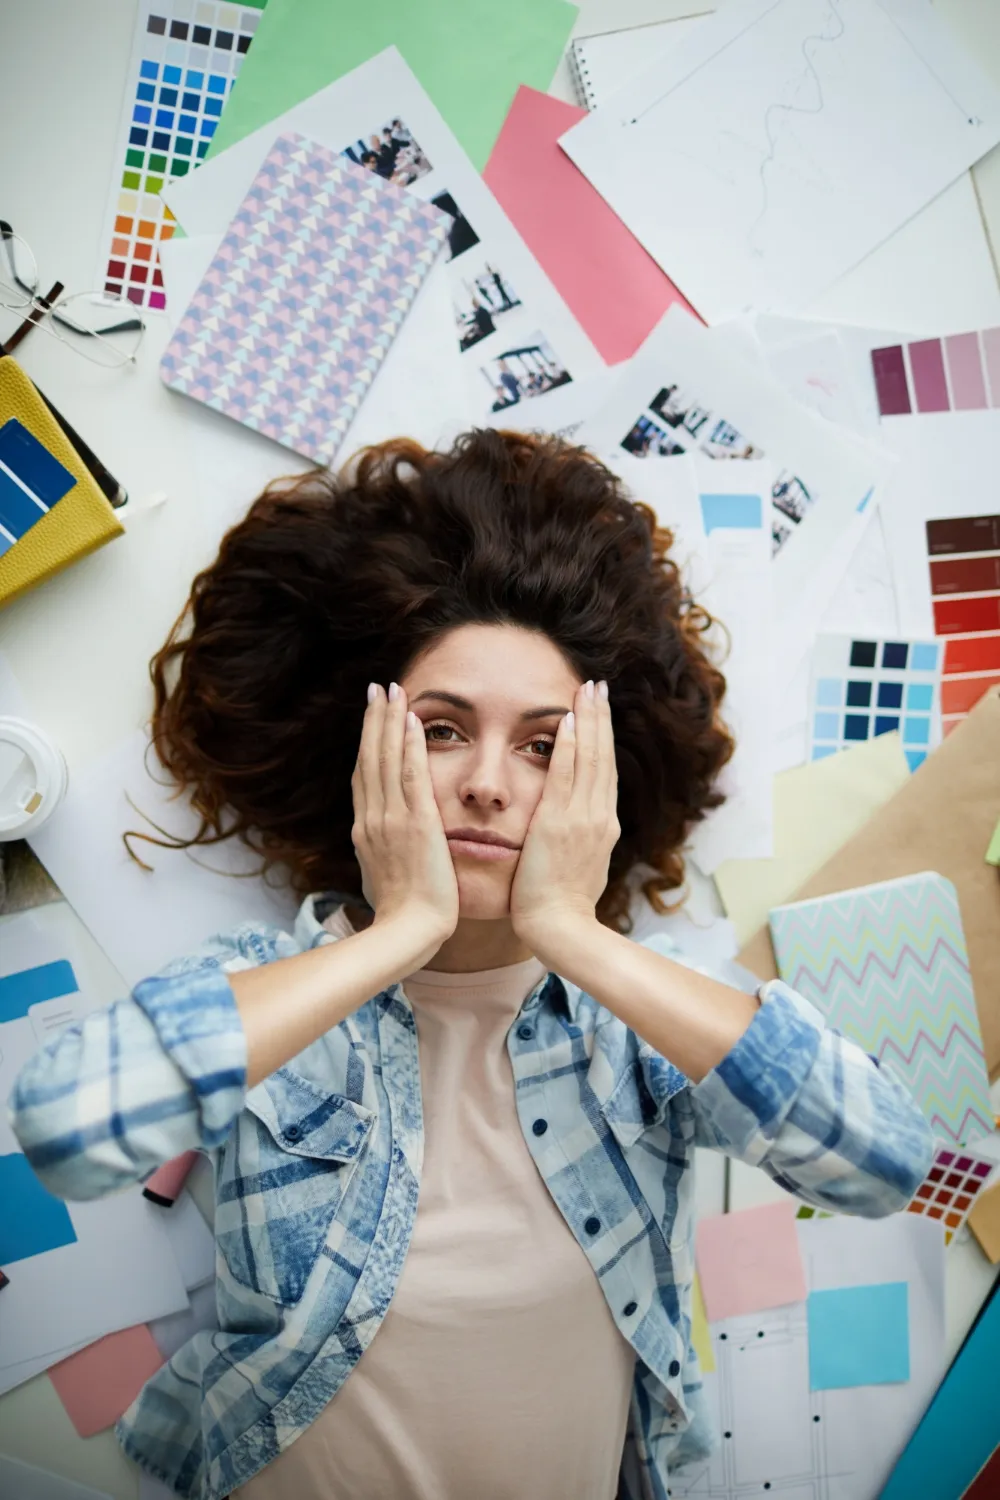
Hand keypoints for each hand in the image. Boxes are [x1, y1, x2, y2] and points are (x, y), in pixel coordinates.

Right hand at [351, 683, 459, 948]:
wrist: (407, 934)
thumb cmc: (403, 917)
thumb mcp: (384, 880)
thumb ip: (383, 856)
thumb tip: (380, 848)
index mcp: (365, 832)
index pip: (363, 777)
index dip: (366, 744)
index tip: (370, 718)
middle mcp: (372, 820)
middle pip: (368, 758)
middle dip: (373, 720)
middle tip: (377, 688)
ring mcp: (390, 820)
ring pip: (384, 759)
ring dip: (388, 721)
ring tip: (392, 690)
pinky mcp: (416, 824)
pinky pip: (410, 775)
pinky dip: (408, 745)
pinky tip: (412, 720)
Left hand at [509, 679, 619, 944]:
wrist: (560, 930)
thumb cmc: (561, 907)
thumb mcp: (577, 867)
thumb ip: (577, 841)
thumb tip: (573, 829)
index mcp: (602, 826)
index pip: (604, 772)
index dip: (603, 739)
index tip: (598, 710)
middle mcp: (599, 817)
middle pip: (603, 757)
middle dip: (601, 718)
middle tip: (598, 684)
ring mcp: (583, 819)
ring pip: (590, 759)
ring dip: (589, 721)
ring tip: (587, 689)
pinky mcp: (560, 824)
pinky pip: (566, 778)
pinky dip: (568, 748)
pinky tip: (566, 722)